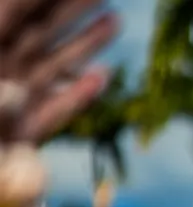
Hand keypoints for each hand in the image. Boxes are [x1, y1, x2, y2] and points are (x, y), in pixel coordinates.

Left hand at [0, 0, 117, 145]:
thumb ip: (6, 59)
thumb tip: (34, 83)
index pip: (13, 11)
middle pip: (36, 33)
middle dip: (69, 11)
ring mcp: (8, 108)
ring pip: (48, 67)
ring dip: (82, 45)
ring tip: (113, 21)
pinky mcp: (21, 139)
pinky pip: (51, 112)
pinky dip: (76, 96)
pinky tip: (101, 78)